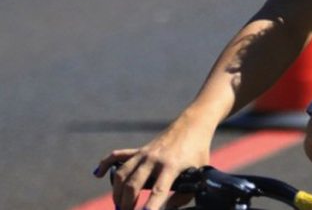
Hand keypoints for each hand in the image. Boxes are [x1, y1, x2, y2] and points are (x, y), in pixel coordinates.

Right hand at [93, 116, 211, 209]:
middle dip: (126, 203)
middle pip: (133, 184)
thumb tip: (166, 209)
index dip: (151, 206)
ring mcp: (144, 153)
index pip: (158, 190)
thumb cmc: (197, 151)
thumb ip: (183, 194)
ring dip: (117, 192)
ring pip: (122, 174)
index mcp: (172, 165)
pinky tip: (98, 174)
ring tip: (120, 205)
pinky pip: (117, 155)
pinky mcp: (139, 149)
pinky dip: (105, 164)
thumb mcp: (199, 173)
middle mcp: (154, 159)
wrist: (193, 125)